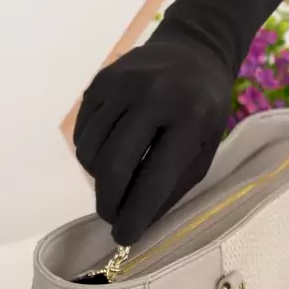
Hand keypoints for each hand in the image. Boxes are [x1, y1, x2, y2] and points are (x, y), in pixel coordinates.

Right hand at [73, 38, 233, 244]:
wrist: (193, 51)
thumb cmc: (205, 109)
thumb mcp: (205, 148)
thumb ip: (173, 185)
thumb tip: (136, 224)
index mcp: (190, 117)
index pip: (154, 177)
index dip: (136, 214)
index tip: (124, 237)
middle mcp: (152, 96)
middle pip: (113, 165)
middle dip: (108, 202)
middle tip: (113, 218)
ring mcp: (121, 84)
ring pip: (90, 150)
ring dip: (99, 179)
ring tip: (118, 182)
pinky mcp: (99, 80)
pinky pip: (83, 131)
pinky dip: (91, 153)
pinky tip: (110, 154)